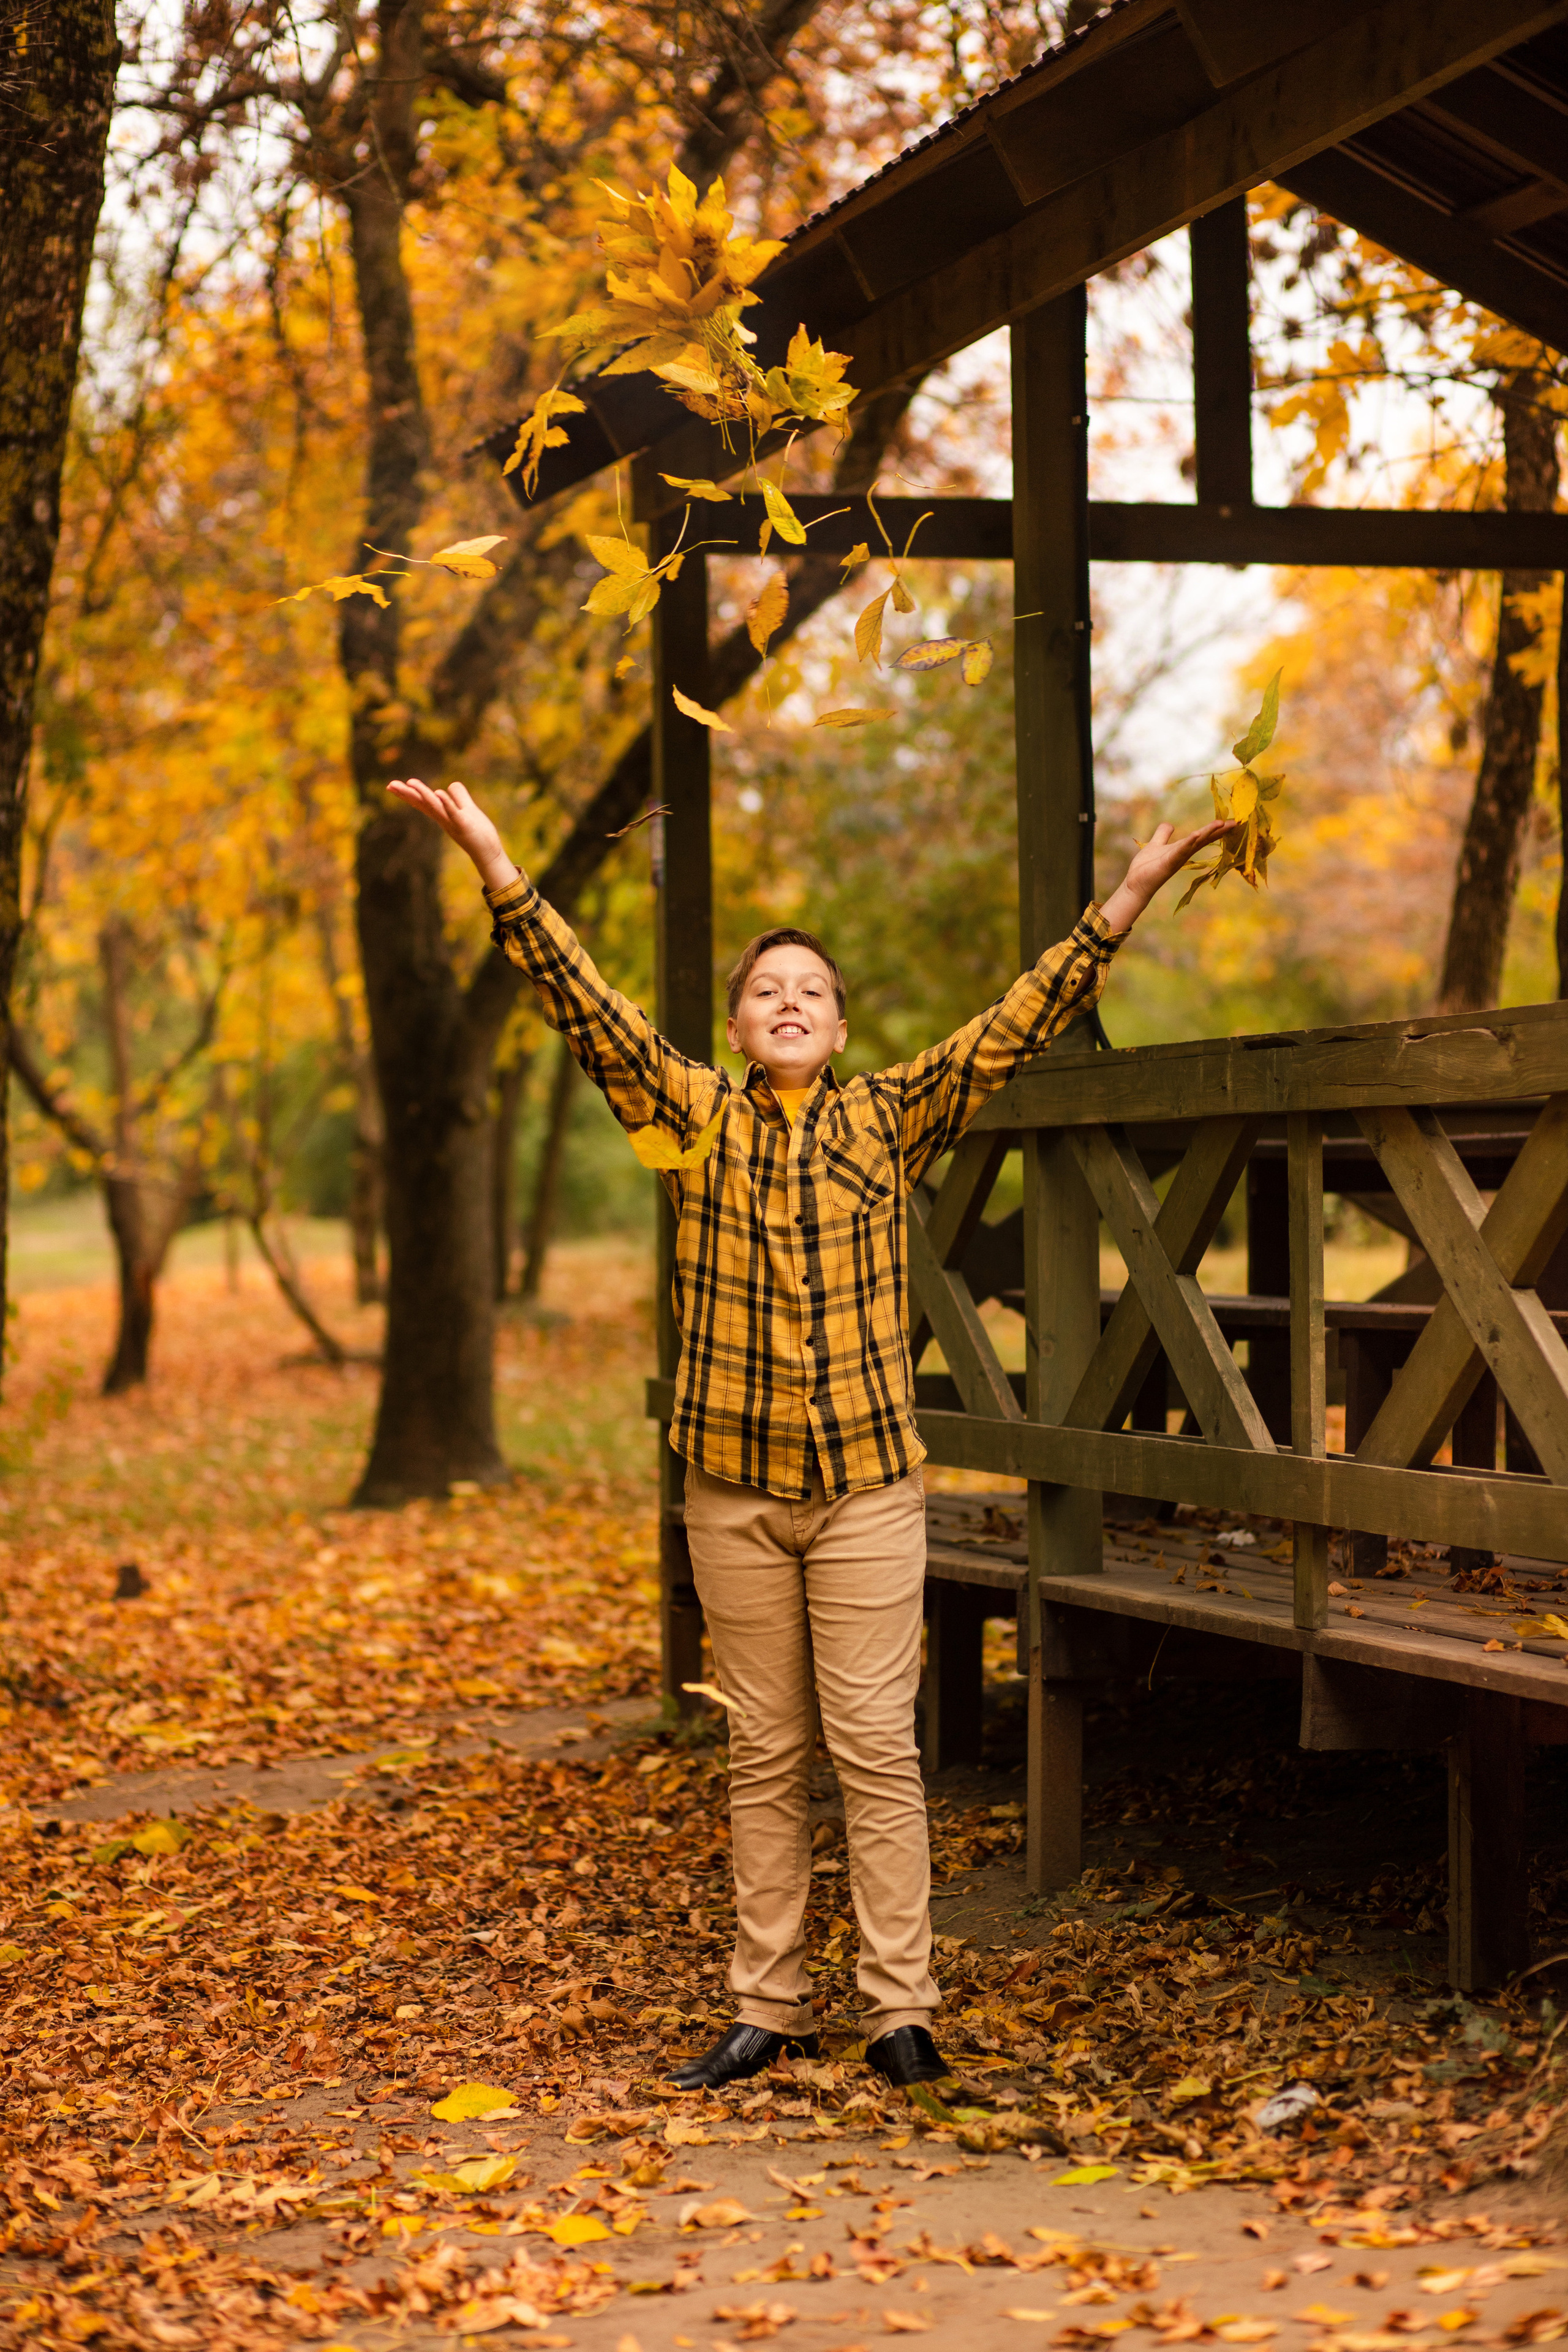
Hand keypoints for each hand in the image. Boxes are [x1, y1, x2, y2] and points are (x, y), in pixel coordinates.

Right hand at [386, 777, 520, 892]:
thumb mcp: (468, 809)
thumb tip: (451, 785)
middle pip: (423, 804)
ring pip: (435, 806)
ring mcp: (452, 822)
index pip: (422, 801)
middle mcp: (444, 818)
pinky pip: (453, 813)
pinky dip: (446, 803)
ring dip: (423, 794)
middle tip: (390, 785)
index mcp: (442, 814)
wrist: (488, 853)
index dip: (408, 794)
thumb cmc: (478, 832)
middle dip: (407, 794)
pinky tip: (439, 793)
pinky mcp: (464, 825)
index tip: (390, 785)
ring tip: (411, 782)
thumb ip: (459, 796)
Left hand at [1100, 818, 1232, 933]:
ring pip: (1195, 843)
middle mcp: (1184, 853)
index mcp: (1182, 848)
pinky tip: (1195, 834)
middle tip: (1235, 822)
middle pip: (1204, 839)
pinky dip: (1188, 843)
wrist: (1135, 883)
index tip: (1231, 821)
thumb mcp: (1156, 844)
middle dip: (1219, 830)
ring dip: (1208, 833)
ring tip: (1221, 823)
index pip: (1202, 836)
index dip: (1216, 829)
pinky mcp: (1168, 863)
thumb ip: (1163, 834)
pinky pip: (1180, 851)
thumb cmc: (1147, 866)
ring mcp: (1177, 858)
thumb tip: (1170, 824)